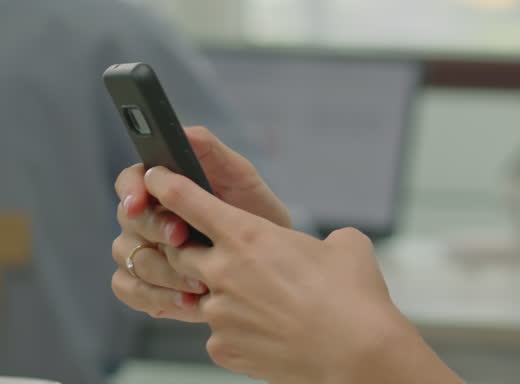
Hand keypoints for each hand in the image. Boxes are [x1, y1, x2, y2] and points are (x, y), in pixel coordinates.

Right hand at [111, 126, 290, 321]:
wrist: (273, 260)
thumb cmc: (255, 211)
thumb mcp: (241, 179)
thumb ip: (212, 153)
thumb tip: (184, 132)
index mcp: (163, 186)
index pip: (130, 180)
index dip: (131, 190)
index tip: (142, 201)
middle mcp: (145, 217)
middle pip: (128, 221)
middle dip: (155, 229)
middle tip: (183, 238)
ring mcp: (141, 250)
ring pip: (129, 258)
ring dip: (164, 269)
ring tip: (200, 280)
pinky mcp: (144, 284)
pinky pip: (129, 289)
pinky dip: (156, 296)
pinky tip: (189, 302)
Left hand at [143, 166, 431, 382]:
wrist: (356, 351)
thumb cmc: (352, 296)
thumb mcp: (345, 245)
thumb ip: (323, 239)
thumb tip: (328, 246)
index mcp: (249, 237)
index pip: (192, 203)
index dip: (169, 186)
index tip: (155, 178)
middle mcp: (224, 273)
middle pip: (179, 252)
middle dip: (187, 249)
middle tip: (216, 252)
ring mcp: (219, 314)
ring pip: (201, 296)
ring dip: (222, 294)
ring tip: (262, 301)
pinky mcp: (223, 348)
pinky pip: (218, 334)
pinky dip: (236, 329)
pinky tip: (269, 330)